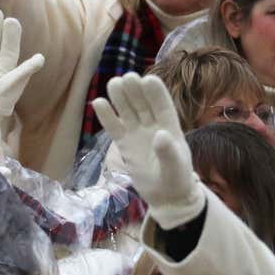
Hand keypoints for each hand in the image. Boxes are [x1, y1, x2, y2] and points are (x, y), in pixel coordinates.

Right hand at [92, 73, 204, 228]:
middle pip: (142, 104)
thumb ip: (168, 152)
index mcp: (170, 127)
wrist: (166, 197)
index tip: (148, 79)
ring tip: (113, 83)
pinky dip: (106, 116)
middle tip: (127, 78)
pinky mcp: (125, 144)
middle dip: (135, 90)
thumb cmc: (176, 180)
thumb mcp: (176, 168)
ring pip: (127, 111)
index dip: (156, 93)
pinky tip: (98, 102)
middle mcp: (153, 126)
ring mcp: (137, 134)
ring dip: (120, 97)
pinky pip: (114, 127)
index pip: (163, 106)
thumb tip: (160, 134)